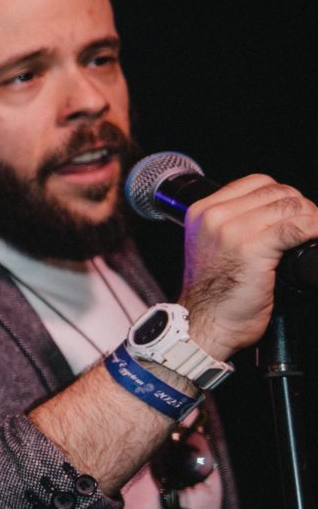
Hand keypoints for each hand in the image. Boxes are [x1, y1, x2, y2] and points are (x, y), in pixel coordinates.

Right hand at [177, 173, 317, 359]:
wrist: (204, 326)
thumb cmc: (213, 295)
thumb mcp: (214, 247)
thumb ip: (235, 224)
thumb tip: (279, 212)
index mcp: (202, 211)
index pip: (256, 183)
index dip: (281, 196)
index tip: (291, 214)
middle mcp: (215, 216)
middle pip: (277, 192)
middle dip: (301, 208)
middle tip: (307, 229)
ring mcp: (233, 230)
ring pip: (291, 206)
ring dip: (311, 220)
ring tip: (311, 236)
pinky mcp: (254, 246)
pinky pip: (298, 226)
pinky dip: (314, 230)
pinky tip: (314, 240)